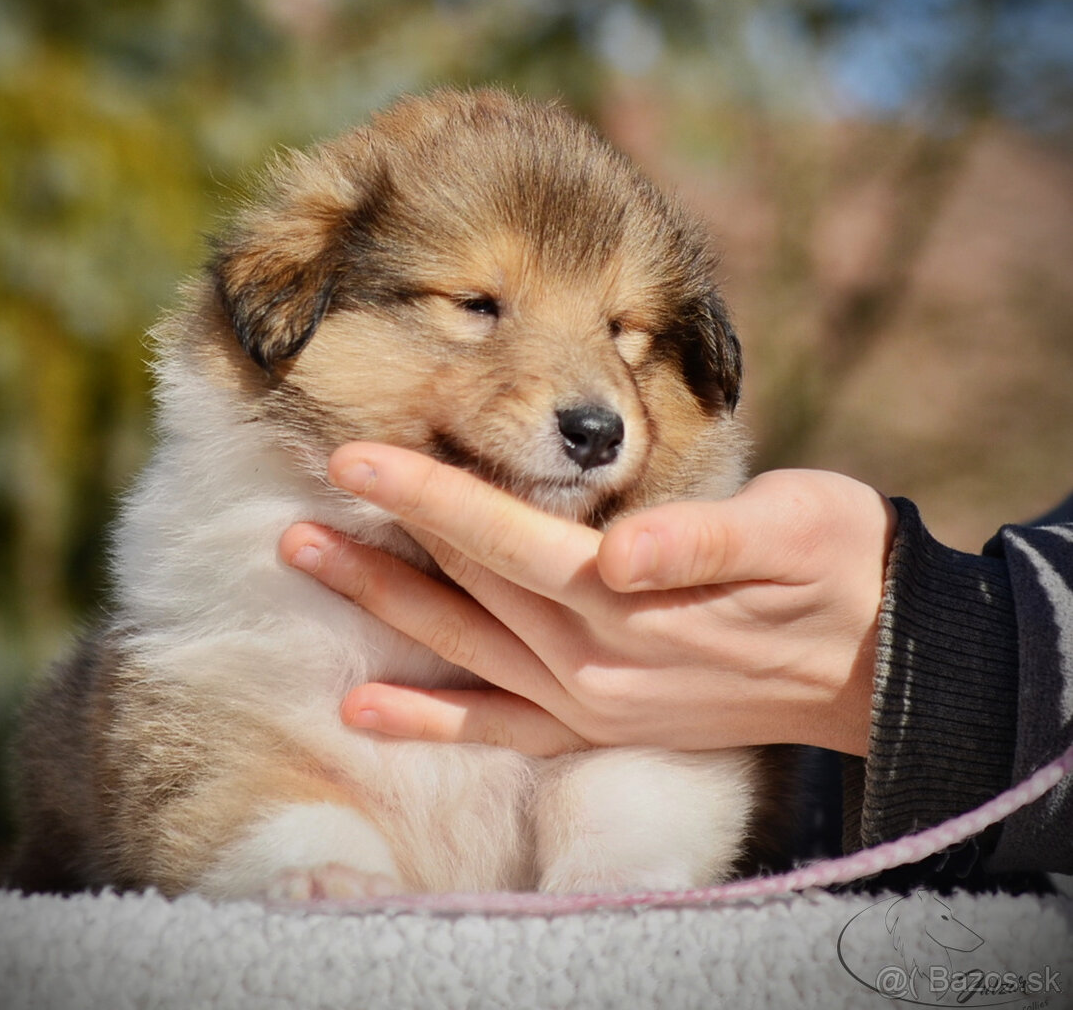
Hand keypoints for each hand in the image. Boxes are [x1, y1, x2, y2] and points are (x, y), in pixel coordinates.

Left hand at [278, 445, 896, 756]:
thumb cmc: (833, 563)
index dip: (426, 494)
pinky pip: (498, 724)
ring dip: (380, 608)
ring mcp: (590, 698)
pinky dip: (430, 720)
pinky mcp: (599, 723)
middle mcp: (593, 654)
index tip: (355, 456)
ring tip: (304, 562)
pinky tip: (364, 709)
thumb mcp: (793, 526)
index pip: (503, 536)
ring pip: (462, 648)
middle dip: (381, 539)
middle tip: (302, 496)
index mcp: (629, 595)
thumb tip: (627, 548)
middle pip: (465, 586)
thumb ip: (702, 540)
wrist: (876, 655)